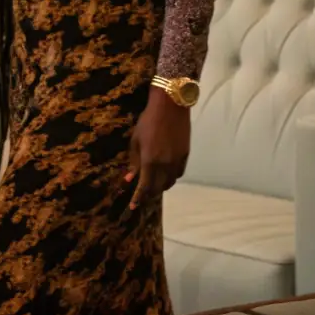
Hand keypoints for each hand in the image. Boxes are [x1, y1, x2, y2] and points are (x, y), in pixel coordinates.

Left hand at [125, 87, 190, 211]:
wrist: (171, 108)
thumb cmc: (148, 122)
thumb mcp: (136, 141)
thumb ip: (133, 161)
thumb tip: (129, 178)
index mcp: (150, 161)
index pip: (144, 187)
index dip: (138, 198)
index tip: (133, 207)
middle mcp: (165, 165)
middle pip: (158, 188)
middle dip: (149, 194)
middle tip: (141, 195)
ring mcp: (177, 162)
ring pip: (169, 183)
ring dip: (160, 186)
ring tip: (152, 185)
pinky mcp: (185, 156)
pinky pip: (178, 174)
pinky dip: (170, 178)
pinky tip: (165, 175)